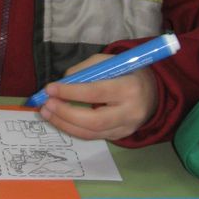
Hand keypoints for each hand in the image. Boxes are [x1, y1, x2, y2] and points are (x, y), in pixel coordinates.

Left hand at [38, 55, 157, 141]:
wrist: (152, 92)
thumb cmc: (126, 72)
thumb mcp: (108, 62)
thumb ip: (85, 70)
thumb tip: (60, 83)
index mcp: (130, 88)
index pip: (96, 92)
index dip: (70, 92)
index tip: (50, 88)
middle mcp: (130, 112)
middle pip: (94, 120)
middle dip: (65, 114)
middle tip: (46, 105)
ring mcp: (126, 128)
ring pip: (91, 133)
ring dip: (64, 124)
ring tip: (47, 113)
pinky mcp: (120, 136)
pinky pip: (92, 136)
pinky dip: (73, 128)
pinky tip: (59, 119)